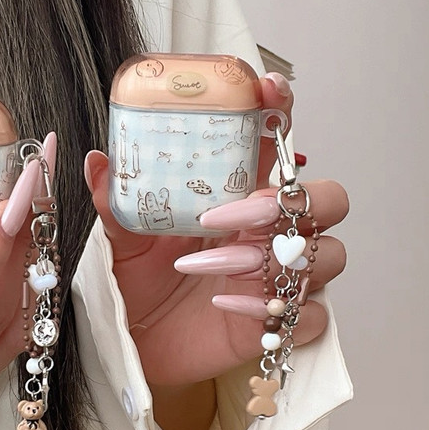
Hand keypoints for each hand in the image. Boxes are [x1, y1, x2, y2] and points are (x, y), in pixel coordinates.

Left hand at [85, 74, 348, 389]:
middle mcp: (269, 234)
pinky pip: (311, 316)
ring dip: (276, 258)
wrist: (132, 340)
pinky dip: (274, 310)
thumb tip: (98, 160)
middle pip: (330, 199)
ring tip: (221, 264)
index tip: (268, 90)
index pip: (277, 146)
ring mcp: (280, 279)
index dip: (282, 112)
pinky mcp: (280, 325)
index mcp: (237, 199)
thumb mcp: (120, 237)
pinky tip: (226, 304)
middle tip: (241, 213)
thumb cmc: (134, 281)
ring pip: (329, 255)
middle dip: (296, 202)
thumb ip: (116, 200)